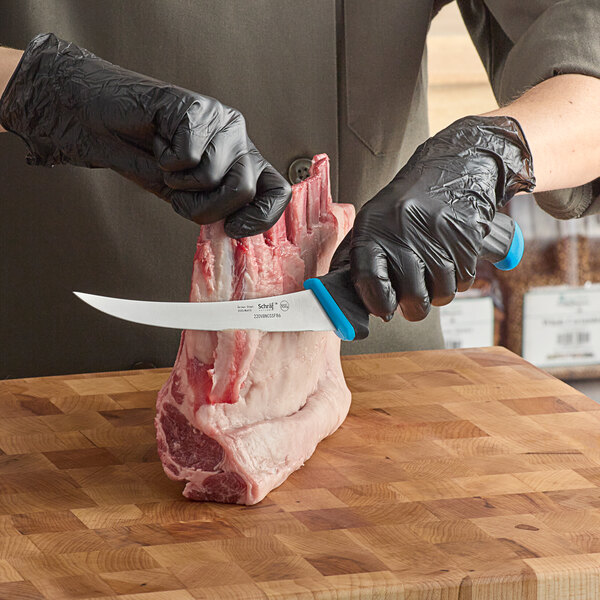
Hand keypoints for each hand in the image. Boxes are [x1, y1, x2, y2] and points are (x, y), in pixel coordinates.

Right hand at [0, 33, 289, 236]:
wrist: (103, 125)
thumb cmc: (145, 160)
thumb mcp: (187, 197)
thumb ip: (216, 211)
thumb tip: (239, 232)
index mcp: (244, 165)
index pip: (277, 192)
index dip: (262, 217)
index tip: (233, 230)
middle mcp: (240, 142)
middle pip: (242, 190)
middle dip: (203, 205)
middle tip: (177, 192)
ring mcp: (222, 122)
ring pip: (215, 175)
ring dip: (179, 183)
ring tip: (166, 165)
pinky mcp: (199, 108)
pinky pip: (190, 155)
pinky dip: (166, 161)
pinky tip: (159, 144)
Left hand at [344, 115, 534, 320]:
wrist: (452, 168)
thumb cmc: (405, 206)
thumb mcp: (372, 225)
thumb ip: (357, 263)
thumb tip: (344, 306)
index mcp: (373, 227)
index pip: (370, 279)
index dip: (377, 303)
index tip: (383, 310)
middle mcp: (404, 228)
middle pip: (412, 295)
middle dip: (413, 308)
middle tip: (411, 301)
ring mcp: (437, 231)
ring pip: (442, 292)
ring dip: (438, 294)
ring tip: (430, 275)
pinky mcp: (466, 234)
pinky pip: (465, 279)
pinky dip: (459, 281)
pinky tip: (449, 263)